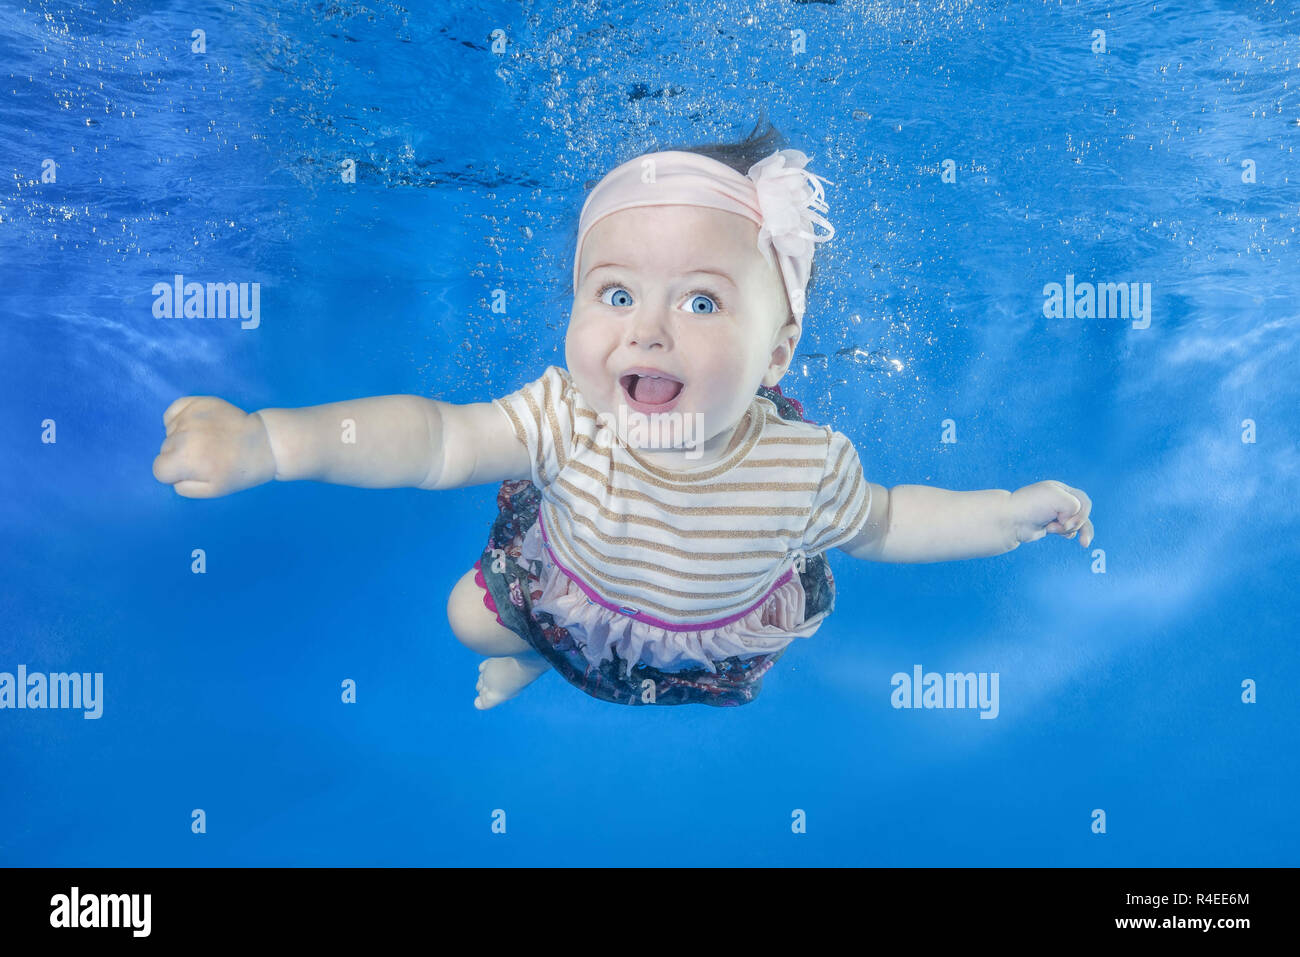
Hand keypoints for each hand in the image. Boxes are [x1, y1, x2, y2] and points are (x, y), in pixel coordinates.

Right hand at [152, 396, 277, 497]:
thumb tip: (172, 475)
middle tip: (206, 456)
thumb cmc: (239, 470)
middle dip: (180, 456)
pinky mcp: (197, 401)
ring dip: (182, 437)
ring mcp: (189, 415)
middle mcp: (182, 435)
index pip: (159, 470)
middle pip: (165, 450)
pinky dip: (178, 419)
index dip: (175, 474)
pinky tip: (196, 425)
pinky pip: (173, 412)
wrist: (263, 443)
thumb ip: (184, 486)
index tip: (195, 471)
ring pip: (170, 432)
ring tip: (208, 440)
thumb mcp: (212, 490)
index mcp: (185, 459)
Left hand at [1009, 480, 1093, 547]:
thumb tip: (1072, 520)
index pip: (1084, 501)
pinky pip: (1070, 531)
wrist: (1011, 521)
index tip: (1065, 521)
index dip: (1080, 514)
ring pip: (1078, 524)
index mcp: (1061, 490)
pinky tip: (1061, 534)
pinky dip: (1068, 534)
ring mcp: (1057, 513)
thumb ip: (1075, 505)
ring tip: (1064, 535)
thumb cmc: (1030, 506)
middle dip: (1075, 523)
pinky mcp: (1053, 525)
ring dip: (1070, 530)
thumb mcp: (1056, 498)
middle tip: (1062, 526)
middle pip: (1082, 513)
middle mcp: (1061, 500)